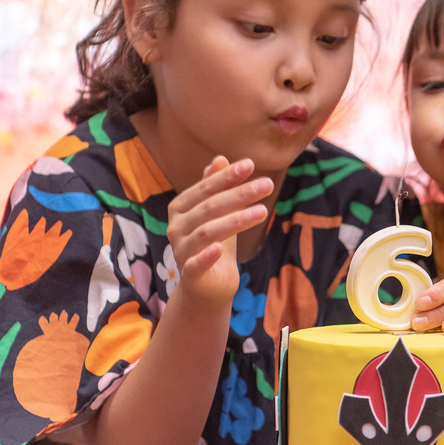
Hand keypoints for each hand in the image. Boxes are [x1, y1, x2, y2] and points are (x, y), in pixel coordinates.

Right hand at [165, 156, 272, 308]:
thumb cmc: (214, 243)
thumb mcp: (218, 214)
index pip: (205, 188)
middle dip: (240, 194)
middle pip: (210, 207)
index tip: (252, 164)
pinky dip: (207, 256)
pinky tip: (221, 248)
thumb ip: (216, 188)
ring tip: (264, 212)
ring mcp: (180, 251)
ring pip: (208, 232)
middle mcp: (176, 227)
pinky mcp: (189, 275)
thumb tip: (220, 158)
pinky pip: (195, 264)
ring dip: (237, 220)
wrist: (208, 286)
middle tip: (267, 185)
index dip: (227, 177)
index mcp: (180, 208)